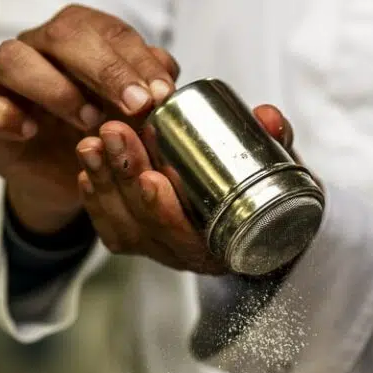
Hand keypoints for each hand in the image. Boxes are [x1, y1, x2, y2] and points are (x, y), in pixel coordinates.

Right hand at [0, 4, 178, 233]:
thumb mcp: (136, 118)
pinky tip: (29, 131)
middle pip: (64, 34)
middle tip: (138, 104)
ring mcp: (6, 78)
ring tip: (90, 122)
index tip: (163, 94)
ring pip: (14, 59)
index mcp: (83, 38)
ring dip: (55, 88)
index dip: (137, 60)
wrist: (69, 180)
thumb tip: (166, 70)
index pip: (109, 31)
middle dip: (106, 69)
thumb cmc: (105, 136)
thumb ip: (150, 90)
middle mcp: (41, 47)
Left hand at [76, 104, 294, 273]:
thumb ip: (277, 142)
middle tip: (115, 133)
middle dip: (124, 178)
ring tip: (92, 140)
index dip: (165, 211)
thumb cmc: (270, 195)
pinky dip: (95, 200)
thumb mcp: (284, 170)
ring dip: (104, 182)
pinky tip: (87, 169)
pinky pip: (111, 229)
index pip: (187, 239)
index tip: (152, 176)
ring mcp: (162, 252)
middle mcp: (189, 257)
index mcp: (225, 249)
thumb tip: (267, 115)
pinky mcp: (141, 241)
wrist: (257, 219)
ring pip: (122, 226)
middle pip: (145, 226)